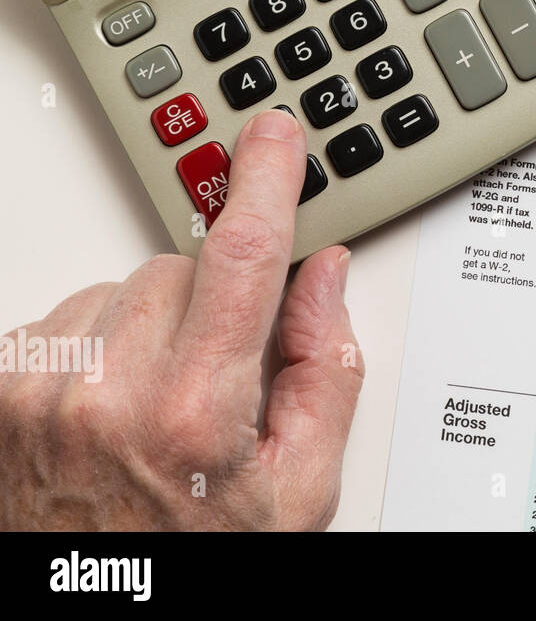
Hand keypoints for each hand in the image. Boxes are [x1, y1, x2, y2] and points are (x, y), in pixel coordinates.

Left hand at [0, 110, 362, 529]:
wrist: (90, 607)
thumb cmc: (194, 561)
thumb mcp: (300, 490)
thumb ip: (325, 372)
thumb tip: (325, 280)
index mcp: (192, 413)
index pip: (242, 258)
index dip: (265, 182)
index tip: (274, 136)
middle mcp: (102, 392)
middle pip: (180, 269)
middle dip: (214, 302)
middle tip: (218, 378)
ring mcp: (34, 389)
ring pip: (120, 287)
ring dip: (150, 323)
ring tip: (155, 406)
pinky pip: (64, 316)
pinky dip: (96, 346)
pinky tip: (107, 407)